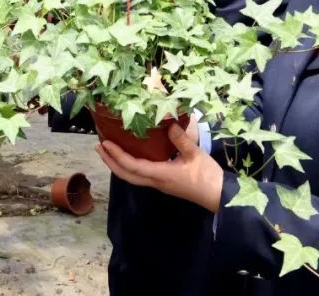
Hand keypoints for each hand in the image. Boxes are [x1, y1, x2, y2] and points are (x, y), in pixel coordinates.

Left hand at [96, 122, 223, 212]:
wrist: (219, 196)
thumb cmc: (208, 176)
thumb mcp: (195, 154)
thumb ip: (180, 139)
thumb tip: (168, 123)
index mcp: (161, 174)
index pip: (132, 166)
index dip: (117, 155)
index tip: (105, 144)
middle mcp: (156, 181)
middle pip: (126, 175)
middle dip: (110, 162)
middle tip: (99, 147)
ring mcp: (159, 184)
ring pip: (132, 177)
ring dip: (118, 165)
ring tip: (109, 151)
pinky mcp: (164, 183)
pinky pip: (140, 176)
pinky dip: (129, 166)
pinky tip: (130, 156)